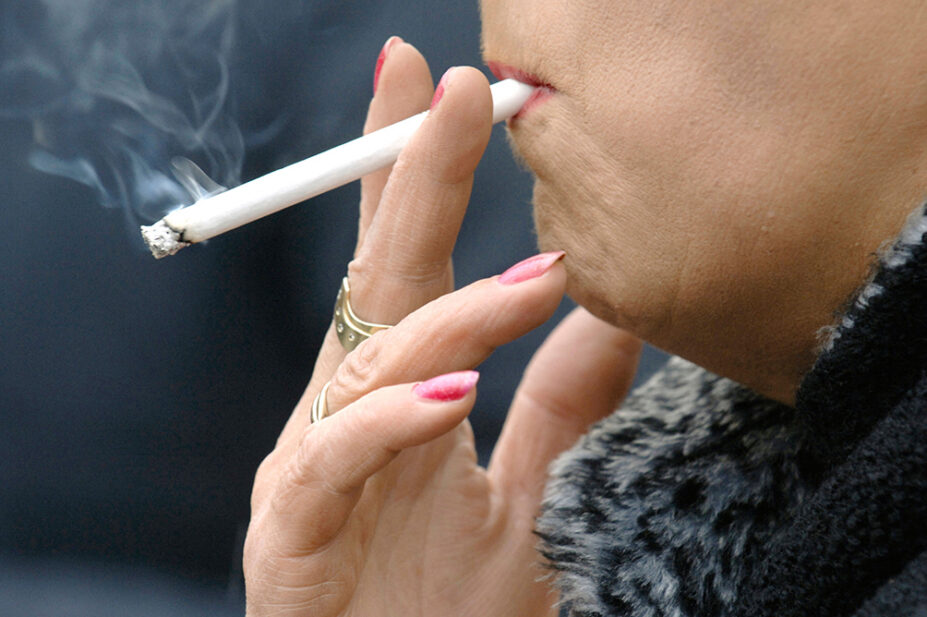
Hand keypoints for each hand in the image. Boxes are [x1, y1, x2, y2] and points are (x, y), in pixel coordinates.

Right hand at [243, 40, 642, 616]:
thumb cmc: (439, 614)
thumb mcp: (524, 497)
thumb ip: (557, 407)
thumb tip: (610, 311)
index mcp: (395, 396)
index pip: (405, 266)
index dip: (414, 175)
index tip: (443, 90)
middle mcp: (346, 414)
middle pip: (375, 280)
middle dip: (408, 179)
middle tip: (460, 92)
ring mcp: (310, 469)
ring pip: (369, 364)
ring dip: (452, 317)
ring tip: (535, 285)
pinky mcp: (288, 532)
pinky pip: (333, 461)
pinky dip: (391, 424)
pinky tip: (451, 396)